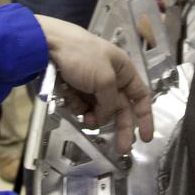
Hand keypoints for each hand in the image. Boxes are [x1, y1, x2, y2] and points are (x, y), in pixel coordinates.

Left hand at [36, 15, 153, 153]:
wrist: (48, 44)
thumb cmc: (82, 57)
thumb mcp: (104, 80)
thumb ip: (111, 103)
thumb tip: (104, 118)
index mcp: (124, 69)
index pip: (140, 96)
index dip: (145, 117)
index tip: (146, 138)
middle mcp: (111, 77)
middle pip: (120, 107)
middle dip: (121, 127)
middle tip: (121, 149)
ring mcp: (92, 82)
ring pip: (99, 109)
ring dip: (95, 117)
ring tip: (87, 120)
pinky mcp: (75, 87)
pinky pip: (82, 105)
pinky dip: (79, 108)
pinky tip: (72, 104)